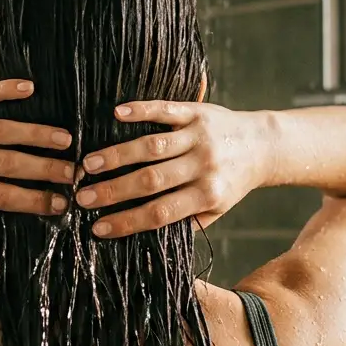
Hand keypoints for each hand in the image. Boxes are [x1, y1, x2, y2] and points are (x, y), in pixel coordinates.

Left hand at [0, 79, 75, 221]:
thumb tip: (15, 220)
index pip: (0, 196)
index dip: (33, 200)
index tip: (60, 203)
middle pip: (6, 164)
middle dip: (44, 169)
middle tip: (74, 172)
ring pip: (0, 131)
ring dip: (36, 134)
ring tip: (65, 139)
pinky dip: (5, 90)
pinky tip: (30, 89)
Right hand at [75, 101, 268, 237]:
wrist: (264, 145)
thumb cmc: (232, 182)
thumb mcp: (217, 209)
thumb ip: (186, 222)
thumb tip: (143, 235)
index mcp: (208, 195)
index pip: (161, 212)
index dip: (127, 221)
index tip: (97, 228)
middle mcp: (203, 165)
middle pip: (152, 180)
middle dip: (114, 190)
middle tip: (82, 196)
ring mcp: (199, 136)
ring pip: (153, 146)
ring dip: (118, 154)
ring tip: (88, 163)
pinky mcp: (197, 112)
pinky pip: (166, 110)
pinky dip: (140, 110)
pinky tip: (115, 114)